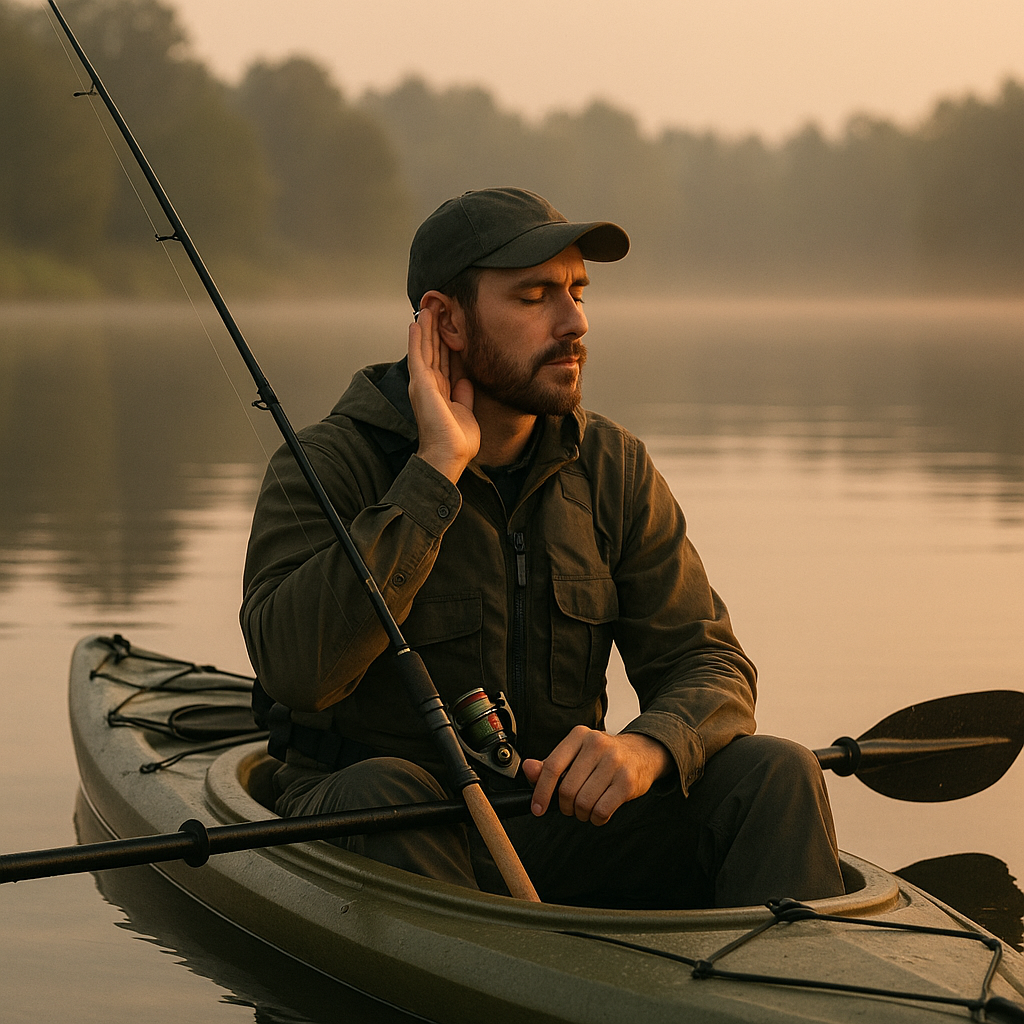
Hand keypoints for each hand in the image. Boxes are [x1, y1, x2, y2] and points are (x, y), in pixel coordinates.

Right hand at [407, 303, 479, 482]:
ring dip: (425, 328)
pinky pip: (418, 356)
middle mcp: (429, 385)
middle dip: (435, 329)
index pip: (443, 361)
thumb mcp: (465, 411)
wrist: (449, 455)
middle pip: (433, 351)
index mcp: (440, 391)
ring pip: (424, 349)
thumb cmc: (456, 441)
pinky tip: (416, 324)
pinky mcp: (420, 384)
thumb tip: (466, 379)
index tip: (449, 324)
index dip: (445, 342)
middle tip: (436, 307)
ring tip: (426, 307)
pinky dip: (416, 339)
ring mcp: (423, 384)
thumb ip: (464, 394)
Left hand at [522, 727, 671, 825]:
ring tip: (586, 808)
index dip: (541, 792)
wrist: (643, 753)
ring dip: (581, 814)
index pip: (552, 766)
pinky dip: (596, 819)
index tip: (537, 808)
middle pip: (567, 789)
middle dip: (565, 806)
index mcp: (579, 735)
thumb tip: (528, 768)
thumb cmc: (603, 757)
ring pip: (583, 803)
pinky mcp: (628, 781)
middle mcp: (597, 744)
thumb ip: (550, 764)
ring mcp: (614, 762)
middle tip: (571, 807)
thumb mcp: (576, 754)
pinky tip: (599, 812)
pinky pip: (602, 811)